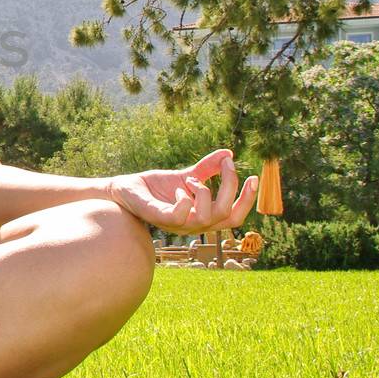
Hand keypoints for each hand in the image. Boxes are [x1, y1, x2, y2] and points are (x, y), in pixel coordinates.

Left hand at [106, 148, 257, 235]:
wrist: (124, 189)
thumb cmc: (154, 187)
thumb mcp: (184, 175)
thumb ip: (206, 168)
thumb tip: (228, 153)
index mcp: (202, 216)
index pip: (234, 216)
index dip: (247, 200)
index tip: (253, 176)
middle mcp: (192, 224)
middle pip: (226, 217)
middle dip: (232, 190)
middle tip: (228, 167)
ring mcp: (176, 224)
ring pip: (206, 220)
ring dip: (205, 193)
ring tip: (192, 178)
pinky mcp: (158, 217)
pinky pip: (178, 217)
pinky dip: (184, 201)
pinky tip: (180, 187)